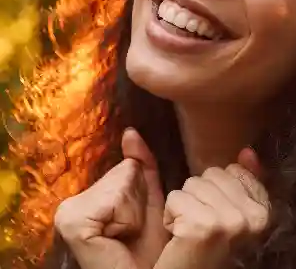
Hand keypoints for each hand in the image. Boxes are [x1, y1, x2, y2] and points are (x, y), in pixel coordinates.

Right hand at [54, 128, 168, 268]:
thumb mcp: (147, 196)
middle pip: (125, 170)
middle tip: (131, 228)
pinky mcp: (73, 222)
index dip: (140, 190)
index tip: (134, 218)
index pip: (127, 165)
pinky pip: (116, 198)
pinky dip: (128, 218)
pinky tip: (117, 236)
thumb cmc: (147, 242)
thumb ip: (141, 163)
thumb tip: (130, 132)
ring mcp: (68, 212)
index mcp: (86, 194)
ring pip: (123, 182)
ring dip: (134, 210)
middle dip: (137, 199)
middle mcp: (70, 202)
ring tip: (125, 233)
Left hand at [154, 147, 269, 268]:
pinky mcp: (202, 227)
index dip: (219, 189)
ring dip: (185, 205)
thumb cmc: (209, 246)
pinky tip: (179, 237)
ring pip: (193, 183)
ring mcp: (229, 222)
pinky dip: (171, 215)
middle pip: (214, 173)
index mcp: (263, 213)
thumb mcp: (232, 212)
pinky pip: (176, 198)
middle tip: (204, 225)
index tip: (219, 216)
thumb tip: (248, 152)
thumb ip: (243, 180)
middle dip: (201, 195)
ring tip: (192, 231)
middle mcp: (251, 218)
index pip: (236, 170)